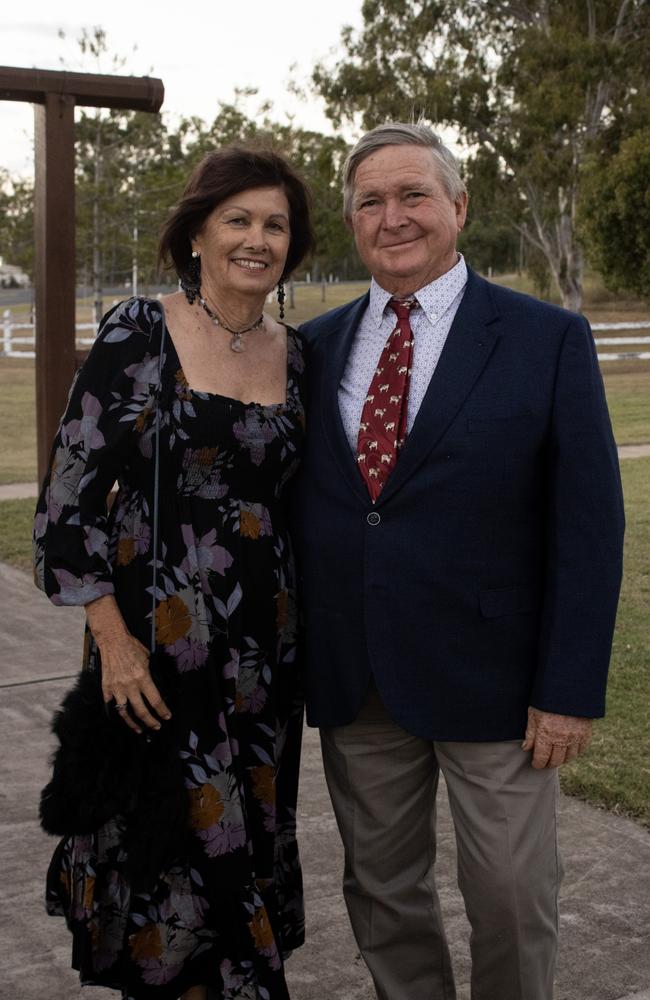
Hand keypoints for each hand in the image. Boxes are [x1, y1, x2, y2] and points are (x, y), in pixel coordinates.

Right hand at [86, 595, 170, 733]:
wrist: (113, 640)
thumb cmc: (132, 646)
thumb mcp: (147, 659)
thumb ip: (149, 674)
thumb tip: (152, 685)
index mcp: (143, 677)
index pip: (156, 700)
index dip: (163, 711)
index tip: (167, 717)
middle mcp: (130, 685)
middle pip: (141, 711)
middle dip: (151, 722)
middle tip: (156, 727)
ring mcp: (116, 688)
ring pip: (125, 713)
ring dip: (133, 724)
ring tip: (139, 729)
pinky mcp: (106, 687)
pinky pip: (110, 704)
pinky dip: (116, 711)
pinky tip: (121, 716)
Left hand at [522, 707, 592, 768]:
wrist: (567, 688)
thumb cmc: (546, 700)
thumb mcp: (533, 714)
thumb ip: (530, 733)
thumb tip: (526, 749)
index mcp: (546, 734)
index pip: (541, 758)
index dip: (538, 764)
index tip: (535, 764)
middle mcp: (561, 738)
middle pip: (556, 761)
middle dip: (549, 764)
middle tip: (545, 763)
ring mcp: (575, 737)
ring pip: (569, 758)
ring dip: (562, 760)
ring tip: (556, 757)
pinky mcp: (586, 733)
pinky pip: (581, 750)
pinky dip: (574, 752)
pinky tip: (568, 750)